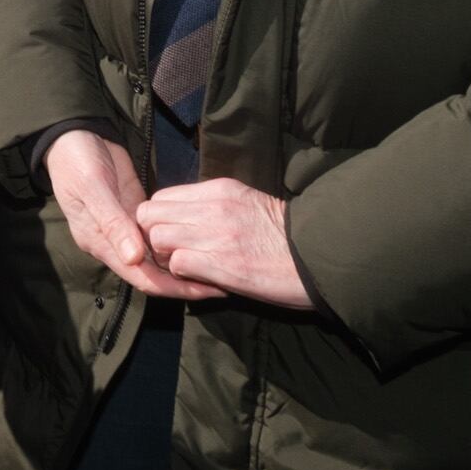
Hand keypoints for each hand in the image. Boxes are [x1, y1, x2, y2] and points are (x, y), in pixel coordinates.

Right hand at [45, 130, 220, 301]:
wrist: (72, 136)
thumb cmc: (76, 162)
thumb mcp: (92, 187)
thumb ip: (112, 222)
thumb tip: (135, 258)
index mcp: (100, 243)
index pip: (141, 277)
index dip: (173, 287)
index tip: (205, 290)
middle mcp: (114, 243)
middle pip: (154, 274)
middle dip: (185, 282)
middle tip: (223, 284)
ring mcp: (126, 229)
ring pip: (159, 257)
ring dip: (185, 263)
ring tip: (218, 267)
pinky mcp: (136, 213)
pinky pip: (160, 235)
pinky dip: (179, 241)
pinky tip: (201, 241)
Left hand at [133, 177, 308, 309]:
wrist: (321, 254)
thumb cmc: (287, 235)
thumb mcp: (248, 204)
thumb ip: (215, 207)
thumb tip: (186, 220)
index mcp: (219, 189)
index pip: (161, 197)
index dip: (160, 221)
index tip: (175, 237)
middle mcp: (212, 206)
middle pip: (150, 215)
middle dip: (154, 237)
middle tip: (174, 254)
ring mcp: (215, 233)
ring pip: (158, 238)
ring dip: (167, 257)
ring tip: (189, 268)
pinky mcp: (221, 263)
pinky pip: (177, 264)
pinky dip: (183, 276)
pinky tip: (204, 280)